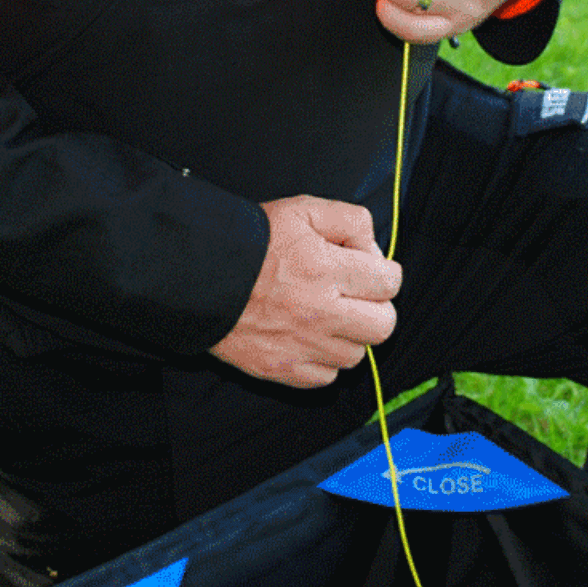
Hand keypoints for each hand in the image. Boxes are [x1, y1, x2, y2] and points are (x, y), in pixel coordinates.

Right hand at [210, 196, 401, 388]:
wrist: (198, 277)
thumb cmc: (251, 242)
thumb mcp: (302, 210)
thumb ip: (350, 220)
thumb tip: (373, 250)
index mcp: (327, 270)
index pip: (389, 282)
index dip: (382, 273)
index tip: (365, 270)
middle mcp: (320, 313)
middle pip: (383, 326)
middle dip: (376, 308)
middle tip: (354, 296)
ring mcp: (302, 346)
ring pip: (357, 355)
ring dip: (349, 336)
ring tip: (326, 316)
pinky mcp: (283, 369)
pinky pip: (326, 377)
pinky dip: (324, 360)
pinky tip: (309, 338)